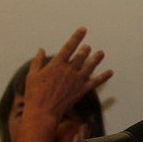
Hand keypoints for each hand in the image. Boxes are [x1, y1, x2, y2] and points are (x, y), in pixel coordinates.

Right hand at [13, 27, 113, 141]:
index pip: (69, 46)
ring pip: (90, 66)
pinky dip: (104, 76)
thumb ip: (37, 61)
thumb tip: (40, 49)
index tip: (83, 29)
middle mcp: (69, 70)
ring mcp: (76, 80)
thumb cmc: (34, 94)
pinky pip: (95, 82)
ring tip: (101, 53)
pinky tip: (110, 72)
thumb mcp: (32, 76)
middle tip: (88, 47)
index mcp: (56, 65)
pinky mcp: (82, 90)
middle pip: (81, 56)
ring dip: (96, 59)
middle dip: (85, 50)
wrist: (42, 112)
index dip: (77, 37)